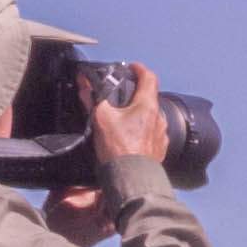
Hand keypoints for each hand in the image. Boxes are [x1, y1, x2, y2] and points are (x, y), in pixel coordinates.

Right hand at [85, 64, 174, 185]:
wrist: (131, 178)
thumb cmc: (118, 149)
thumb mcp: (100, 119)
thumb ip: (92, 98)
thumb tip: (84, 82)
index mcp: (148, 106)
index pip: (149, 78)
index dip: (140, 69)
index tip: (132, 68)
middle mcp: (159, 118)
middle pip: (149, 98)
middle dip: (136, 95)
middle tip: (121, 96)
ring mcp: (161, 134)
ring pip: (151, 117)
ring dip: (139, 114)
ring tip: (123, 119)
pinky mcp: (160, 149)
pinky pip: (152, 133)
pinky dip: (142, 130)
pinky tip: (130, 137)